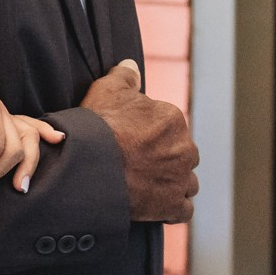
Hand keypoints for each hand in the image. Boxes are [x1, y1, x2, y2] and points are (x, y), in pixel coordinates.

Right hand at [81, 59, 198, 222]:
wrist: (89, 168)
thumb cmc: (97, 127)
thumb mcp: (106, 90)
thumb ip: (124, 76)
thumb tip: (131, 65)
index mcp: (173, 119)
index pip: (171, 128)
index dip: (152, 135)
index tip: (133, 141)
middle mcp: (184, 148)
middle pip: (182, 154)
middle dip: (166, 158)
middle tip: (139, 163)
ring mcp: (181, 179)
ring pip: (186, 182)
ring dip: (172, 183)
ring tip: (147, 185)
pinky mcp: (173, 205)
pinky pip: (182, 209)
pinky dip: (171, 207)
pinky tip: (154, 204)